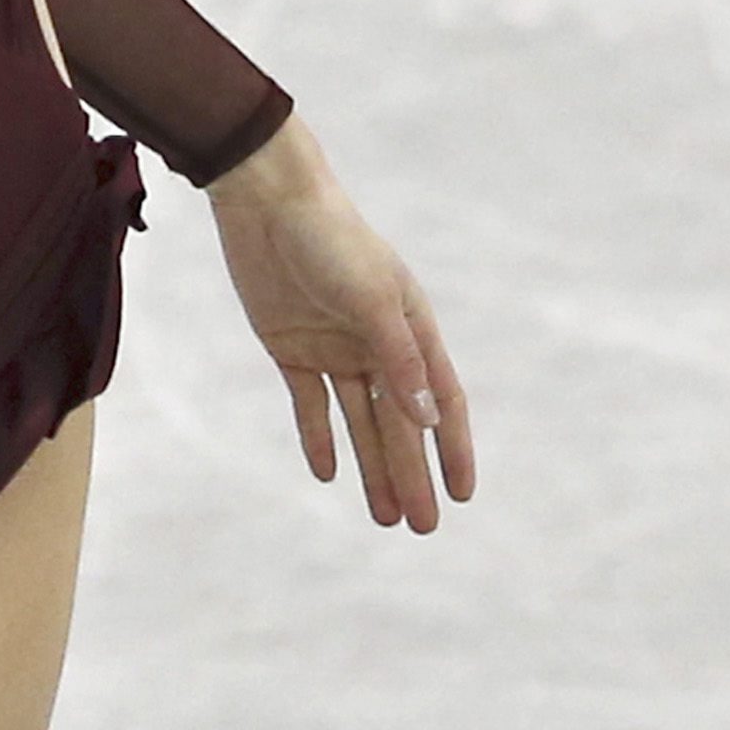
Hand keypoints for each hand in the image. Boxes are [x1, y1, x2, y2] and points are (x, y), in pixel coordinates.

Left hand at [209, 119, 474, 531]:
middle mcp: (378, 344)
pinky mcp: (291, 349)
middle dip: (411, 475)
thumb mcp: (371, 300)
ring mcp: (335, 349)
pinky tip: (328, 475)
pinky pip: (311, 405)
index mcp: (411, 329)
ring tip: (384, 517)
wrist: (268, 202)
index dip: (451, 449)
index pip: (441, 403)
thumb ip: (399, 360)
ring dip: (371, 468)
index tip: (461, 495)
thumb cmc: (330, 240)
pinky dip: (319, 438)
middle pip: (399, 424)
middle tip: (420, 528)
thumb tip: (427, 419)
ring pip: (359, 422)